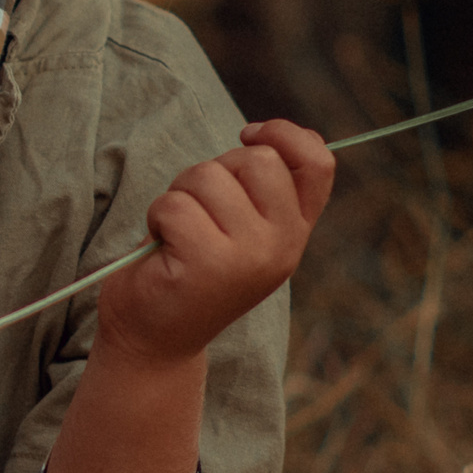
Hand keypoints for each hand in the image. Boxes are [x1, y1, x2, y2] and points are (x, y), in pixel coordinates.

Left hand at [96, 120, 335, 368]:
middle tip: (197, 210)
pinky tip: (163, 248)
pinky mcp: (208, 264)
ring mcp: (249, 256)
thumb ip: (260, 189)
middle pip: (256, 159)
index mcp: (295, 231)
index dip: (285, 133)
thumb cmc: (189, 269)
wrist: (154, 339)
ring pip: (208, 176)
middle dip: (213, 170)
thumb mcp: (239, 228)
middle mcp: (283, 245)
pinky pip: (174, 204)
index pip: (318, 162)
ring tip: (178, 233)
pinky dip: (157, 218)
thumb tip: (263, 134)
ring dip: (179, 195)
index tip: (248, 133)